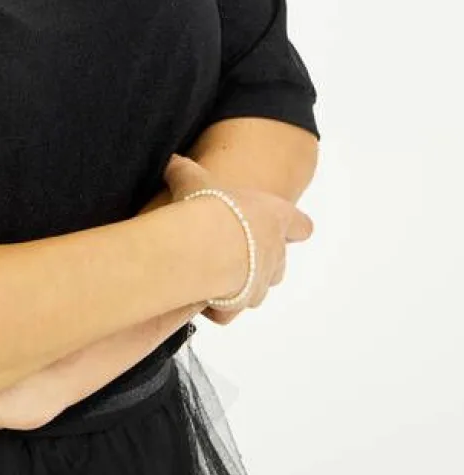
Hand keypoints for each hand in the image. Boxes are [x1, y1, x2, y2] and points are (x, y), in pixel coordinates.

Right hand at [162, 153, 313, 322]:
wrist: (206, 244)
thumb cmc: (211, 204)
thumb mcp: (192, 177)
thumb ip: (184, 171)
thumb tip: (172, 163)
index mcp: (274, 217)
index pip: (301, 226)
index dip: (296, 228)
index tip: (290, 228)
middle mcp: (274, 252)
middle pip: (279, 262)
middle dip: (259, 259)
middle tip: (230, 248)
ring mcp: (260, 282)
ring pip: (258, 288)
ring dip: (240, 284)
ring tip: (212, 273)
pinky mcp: (241, 304)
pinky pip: (231, 311)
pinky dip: (218, 308)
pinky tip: (199, 297)